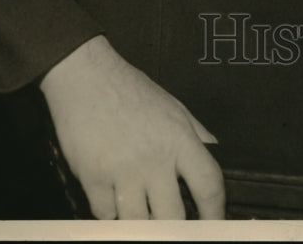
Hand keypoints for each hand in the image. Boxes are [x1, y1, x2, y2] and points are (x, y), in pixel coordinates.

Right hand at [39, 35, 224, 219]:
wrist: (86, 76)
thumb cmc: (129, 89)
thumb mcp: (173, 105)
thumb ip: (196, 133)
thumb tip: (215, 153)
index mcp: (179, 138)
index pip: (209, 185)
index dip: (216, 213)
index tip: (214, 224)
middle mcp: (154, 158)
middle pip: (174, 217)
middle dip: (175, 227)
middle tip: (172, 224)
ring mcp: (123, 171)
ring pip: (139, 224)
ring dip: (141, 223)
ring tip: (142, 215)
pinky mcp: (94, 178)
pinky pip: (106, 216)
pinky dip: (111, 214)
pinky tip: (114, 202)